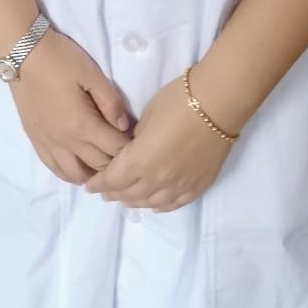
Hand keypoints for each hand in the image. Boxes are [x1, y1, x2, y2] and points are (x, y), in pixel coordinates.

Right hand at [8, 29, 133, 184]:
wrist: (23, 53)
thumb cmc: (60, 60)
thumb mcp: (91, 74)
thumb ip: (111, 101)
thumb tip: (124, 126)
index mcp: (83, 125)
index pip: (115, 150)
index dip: (130, 148)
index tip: (137, 140)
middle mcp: (66, 142)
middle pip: (99, 167)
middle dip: (116, 162)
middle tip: (124, 150)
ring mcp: (49, 144)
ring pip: (76, 176)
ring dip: (93, 174)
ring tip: (102, 162)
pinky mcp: (36, 141)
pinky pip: (55, 170)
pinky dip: (70, 174)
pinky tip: (78, 165)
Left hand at [82, 72, 234, 211]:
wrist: (217, 104)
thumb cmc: (177, 101)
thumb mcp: (147, 116)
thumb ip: (136, 139)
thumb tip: (133, 148)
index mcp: (140, 161)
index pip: (113, 179)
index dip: (99, 184)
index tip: (90, 185)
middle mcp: (157, 180)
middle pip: (130, 194)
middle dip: (114, 194)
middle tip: (104, 192)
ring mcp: (179, 186)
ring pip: (151, 203)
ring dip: (135, 202)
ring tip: (126, 200)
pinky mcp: (198, 186)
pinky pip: (175, 204)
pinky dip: (160, 206)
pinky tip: (154, 205)